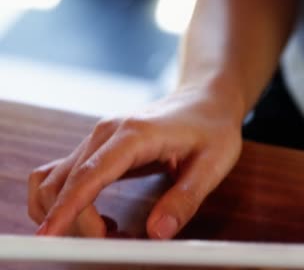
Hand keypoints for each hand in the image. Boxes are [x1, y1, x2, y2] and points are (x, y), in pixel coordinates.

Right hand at [28, 87, 243, 238]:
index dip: (66, 209)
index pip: (89, 175)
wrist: (207, 99)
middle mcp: (107, 132)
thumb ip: (185, 199)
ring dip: (66, 212)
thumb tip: (158, 233)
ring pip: (55, 180)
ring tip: (107, 232)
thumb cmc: (213, 128)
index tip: (49, 237)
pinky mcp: (97, 146)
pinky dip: (66, 200)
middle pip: (64, 182)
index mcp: (135, 134)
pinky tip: (96, 217)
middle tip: (112, 243)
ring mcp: (98, 137)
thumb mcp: (212, 165)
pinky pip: (63, 175)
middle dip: (76, 221)